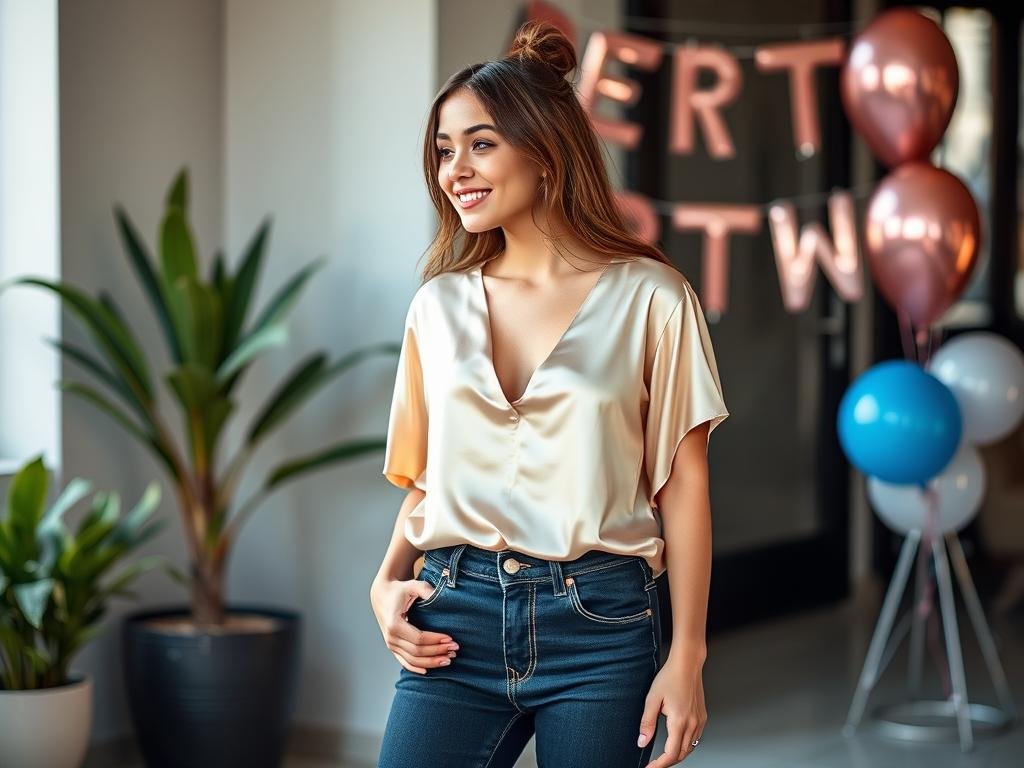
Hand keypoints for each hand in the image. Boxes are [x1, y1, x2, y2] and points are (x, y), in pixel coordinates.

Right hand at [369, 575, 459, 673]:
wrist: (382, 596)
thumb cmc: (399, 590)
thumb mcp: (412, 585)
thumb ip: (426, 589)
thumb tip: (442, 597)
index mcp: (394, 624)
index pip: (418, 638)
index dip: (435, 641)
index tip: (450, 639)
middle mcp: (391, 637)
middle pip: (417, 652)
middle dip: (437, 652)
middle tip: (455, 649)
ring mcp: (390, 644)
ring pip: (412, 660)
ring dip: (431, 662)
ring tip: (448, 659)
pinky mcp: (392, 648)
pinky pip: (404, 662)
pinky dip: (416, 668)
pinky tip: (429, 670)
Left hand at [637, 652, 706, 766]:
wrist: (687, 664)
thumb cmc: (670, 677)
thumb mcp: (652, 699)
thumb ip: (647, 723)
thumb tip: (642, 742)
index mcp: (679, 721)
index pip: (671, 754)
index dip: (659, 765)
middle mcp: (693, 724)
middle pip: (682, 754)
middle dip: (668, 762)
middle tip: (654, 764)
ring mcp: (699, 721)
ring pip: (690, 748)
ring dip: (677, 755)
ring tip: (664, 756)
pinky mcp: (702, 717)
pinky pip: (696, 739)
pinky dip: (686, 746)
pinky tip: (678, 742)